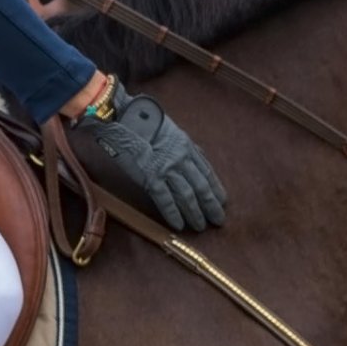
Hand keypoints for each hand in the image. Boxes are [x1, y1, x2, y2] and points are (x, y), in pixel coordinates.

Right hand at [74, 88, 227, 231]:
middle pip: (201, 186)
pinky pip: (165, 199)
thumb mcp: (172, 131)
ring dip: (195, 213)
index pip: (207, 171)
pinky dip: (173, 214)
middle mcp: (181, 158)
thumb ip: (185, 146)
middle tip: (218, 220)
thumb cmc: (144, 124)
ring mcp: (167, 168)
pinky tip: (178, 225)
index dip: (216, 188)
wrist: (124, 119)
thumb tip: (197, 157)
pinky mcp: (151, 177)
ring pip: (187, 195)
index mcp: (187, 146)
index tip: (222, 201)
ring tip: (200, 226)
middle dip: (211, 205)